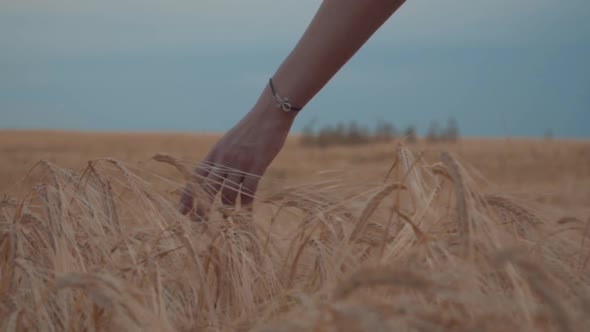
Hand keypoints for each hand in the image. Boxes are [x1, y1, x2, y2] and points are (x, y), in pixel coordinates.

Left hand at [179, 102, 294, 216]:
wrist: (269, 114)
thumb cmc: (252, 128)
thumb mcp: (231, 142)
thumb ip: (223, 159)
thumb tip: (219, 177)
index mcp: (215, 153)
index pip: (196, 177)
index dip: (188, 196)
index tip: (181, 212)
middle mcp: (223, 159)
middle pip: (207, 189)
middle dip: (203, 209)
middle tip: (200, 227)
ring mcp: (239, 163)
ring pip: (228, 193)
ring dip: (228, 210)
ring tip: (229, 223)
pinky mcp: (256, 165)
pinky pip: (248, 191)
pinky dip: (246, 205)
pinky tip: (247, 214)